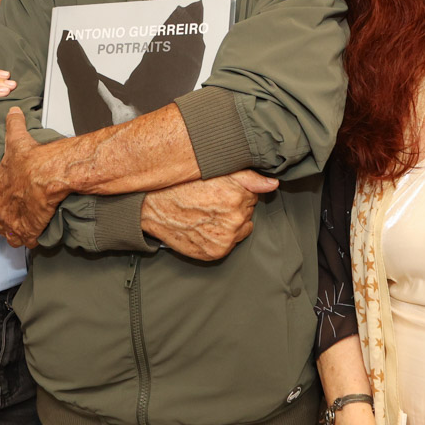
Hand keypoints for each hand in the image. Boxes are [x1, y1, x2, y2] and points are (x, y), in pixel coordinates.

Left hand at [0, 108, 67, 247]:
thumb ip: (12, 125)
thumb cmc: (31, 157)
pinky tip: (37, 235)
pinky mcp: (30, 229)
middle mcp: (1, 209)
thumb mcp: (17, 138)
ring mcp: (14, 221)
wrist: (48, 172)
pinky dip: (32, 239)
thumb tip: (13, 112)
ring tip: (26, 230)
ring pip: (10, 235)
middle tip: (15, 219)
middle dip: (5, 223)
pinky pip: (27, 241)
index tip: (2, 206)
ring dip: (17, 233)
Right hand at [141, 170, 278, 259]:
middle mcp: (234, 221)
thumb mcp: (214, 171)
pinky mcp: (214, 253)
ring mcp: (224, 240)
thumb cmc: (180, 186)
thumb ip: (248, 177)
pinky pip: (227, 245)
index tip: (221, 190)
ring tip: (207, 214)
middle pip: (248, 213)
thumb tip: (273, 184)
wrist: (152, 207)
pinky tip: (204, 226)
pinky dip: (219, 237)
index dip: (237, 190)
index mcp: (237, 197)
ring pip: (240, 230)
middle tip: (212, 201)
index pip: (253, 194)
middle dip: (235, 207)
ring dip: (230, 224)